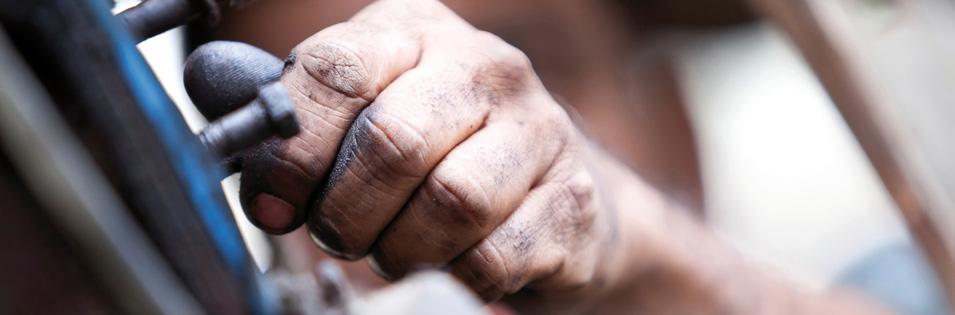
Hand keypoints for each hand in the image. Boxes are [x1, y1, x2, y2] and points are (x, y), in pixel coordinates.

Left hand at [239, 0, 621, 307]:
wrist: (561, 195)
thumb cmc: (444, 153)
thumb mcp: (370, 111)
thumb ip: (303, 116)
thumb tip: (231, 131)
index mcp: (416, 33)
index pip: (336, 72)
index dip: (290, 153)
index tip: (273, 206)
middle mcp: (484, 67)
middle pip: (393, 142)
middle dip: (346, 213)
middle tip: (340, 236)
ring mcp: (539, 129)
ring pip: (449, 202)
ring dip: (401, 248)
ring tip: (397, 249)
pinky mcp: (572, 198)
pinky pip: (493, 256)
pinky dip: (456, 276)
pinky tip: (452, 263)